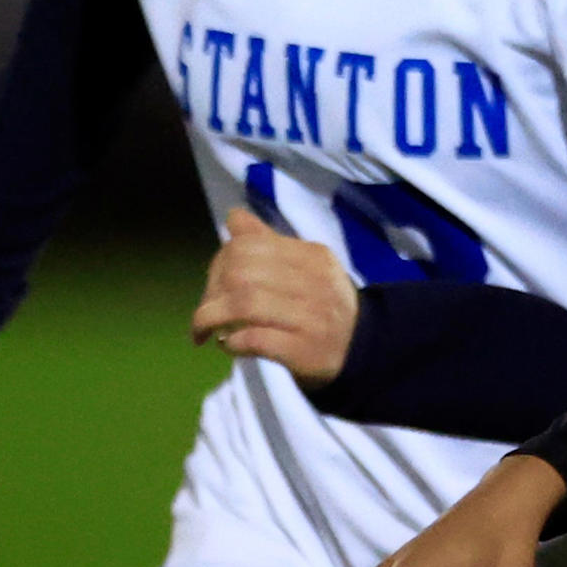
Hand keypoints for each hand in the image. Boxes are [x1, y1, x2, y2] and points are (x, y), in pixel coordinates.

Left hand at [194, 209, 359, 386]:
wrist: (362, 348)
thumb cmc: (322, 304)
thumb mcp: (304, 266)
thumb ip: (268, 243)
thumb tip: (234, 216)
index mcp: (312, 255)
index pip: (248, 246)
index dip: (218, 265)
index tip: (214, 287)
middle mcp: (314, 282)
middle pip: (241, 274)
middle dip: (211, 294)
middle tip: (207, 313)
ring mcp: (311, 317)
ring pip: (244, 304)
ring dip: (211, 318)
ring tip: (204, 331)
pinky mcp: (304, 350)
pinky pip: (255, 339)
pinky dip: (232, 341)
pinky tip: (229, 345)